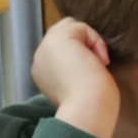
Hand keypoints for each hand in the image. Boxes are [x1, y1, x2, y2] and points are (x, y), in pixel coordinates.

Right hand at [33, 18, 119, 137]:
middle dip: (85, 46)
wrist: (88, 110)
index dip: (81, 56)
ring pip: (72, 28)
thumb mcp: (82, 86)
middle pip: (65, 34)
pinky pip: (81, 27)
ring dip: (90, 43)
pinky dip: (95, 41)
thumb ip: (79, 69)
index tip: (92, 77)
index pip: (62, 51)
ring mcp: (45, 47)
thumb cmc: (93, 107)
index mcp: (42, 73)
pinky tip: (98, 61)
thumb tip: (93, 56)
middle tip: (96, 69)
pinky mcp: (57, 38)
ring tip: (97, 65)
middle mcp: (39, 59)